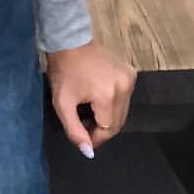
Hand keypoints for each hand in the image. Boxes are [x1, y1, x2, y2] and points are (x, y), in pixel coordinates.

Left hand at [45, 39, 135, 157]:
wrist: (70, 41)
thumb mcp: (62, 103)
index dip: (95, 136)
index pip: (108, 129)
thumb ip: (74, 130)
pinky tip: (99, 96)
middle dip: (102, 127)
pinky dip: (114, 102)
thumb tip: (88, 152)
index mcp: (107, 96)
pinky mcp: (131, 72)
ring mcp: (129, 78)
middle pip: (118, 121)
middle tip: (85, 123)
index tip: (83, 135)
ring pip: (123, 110)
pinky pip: (125, 97)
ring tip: (90, 110)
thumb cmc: (63, 71)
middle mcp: (123, 87)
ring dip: (108, 115)